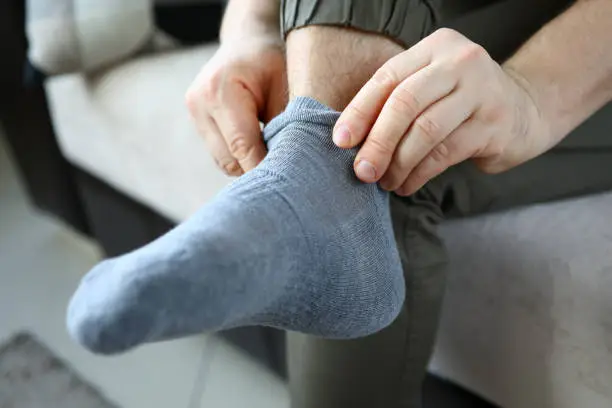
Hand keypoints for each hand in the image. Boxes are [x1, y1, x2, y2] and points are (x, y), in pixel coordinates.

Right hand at [186, 36, 286, 175]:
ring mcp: (194, 113)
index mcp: (220, 91)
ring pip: (223, 161)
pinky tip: (260, 152)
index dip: (264, 168)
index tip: (286, 184)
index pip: (242, 145)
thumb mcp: (284, 86)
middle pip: (229, 159)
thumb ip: (285, 124)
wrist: (245, 41)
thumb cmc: (270, 61)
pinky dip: (240, 157)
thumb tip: (290, 164)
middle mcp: (200, 104)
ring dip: (248, 165)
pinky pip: (220, 154)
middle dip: (256, 170)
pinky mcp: (196, 121)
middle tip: (286, 177)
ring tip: (275, 162)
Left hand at [333, 28, 551, 195]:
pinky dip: (420, 174)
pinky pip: (445, 153)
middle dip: (377, 142)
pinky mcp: (494, 124)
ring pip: (425, 131)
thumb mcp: (431, 88)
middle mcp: (460, 62)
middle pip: (405, 103)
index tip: (340, 141)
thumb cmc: (462, 103)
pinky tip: (406, 185)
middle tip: (362, 171)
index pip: (387, 78)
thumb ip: (396, 102)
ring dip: (398, 163)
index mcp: (435, 48)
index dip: (359, 112)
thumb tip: (350, 140)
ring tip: (384, 182)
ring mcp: (481, 91)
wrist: (527, 110)